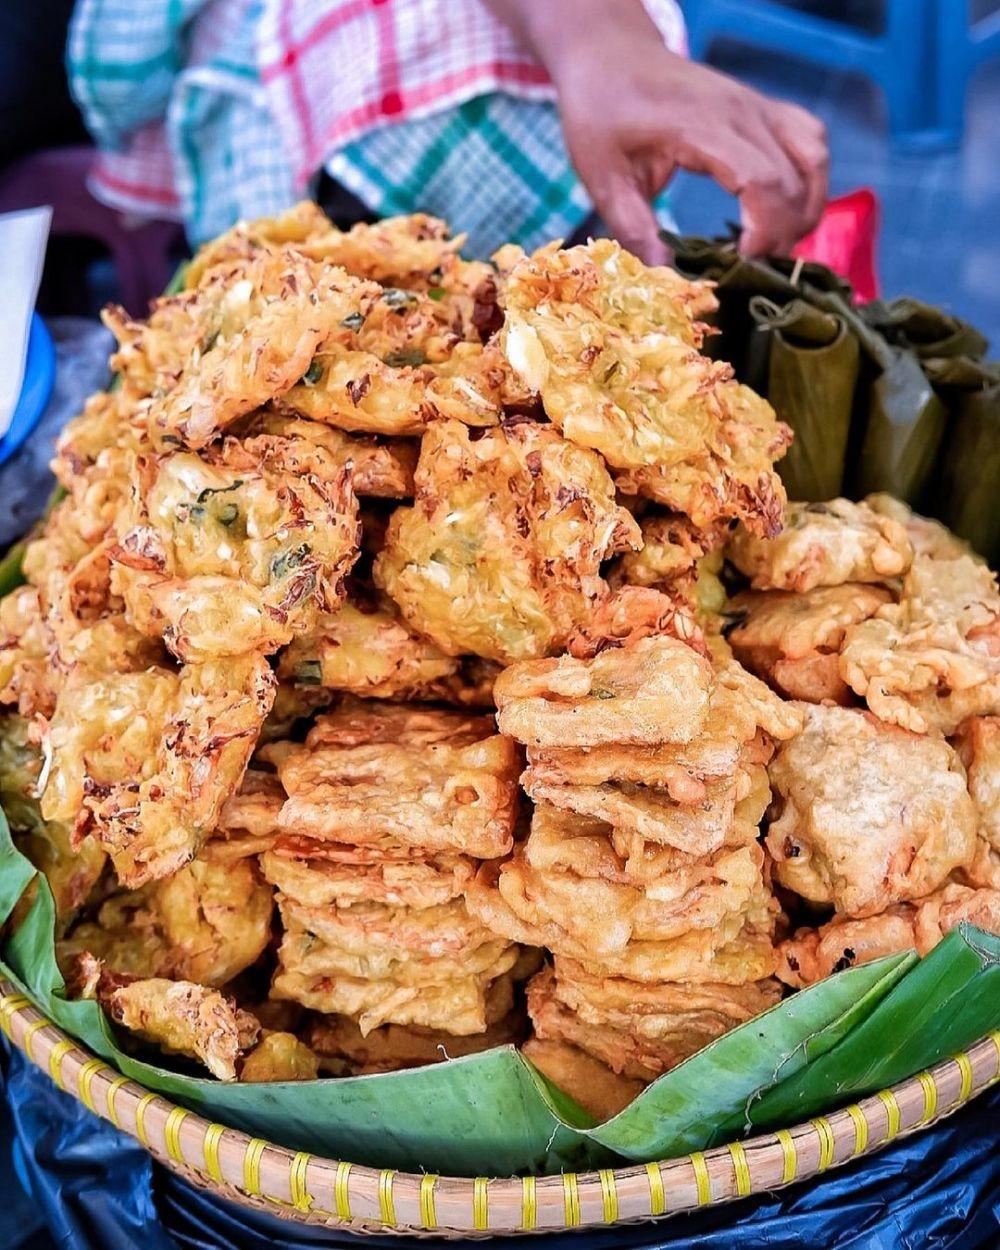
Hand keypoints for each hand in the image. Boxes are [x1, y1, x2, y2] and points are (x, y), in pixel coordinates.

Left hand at [484, 0, 827, 262]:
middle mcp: (742, 112)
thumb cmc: (602, 114)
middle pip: (794, 177)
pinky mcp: (762, 108)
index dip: (764, 231)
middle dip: (784, 233)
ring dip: (806, 206)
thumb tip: (665, 283)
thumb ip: (636, 231)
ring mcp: (757, 106)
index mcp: (703, 127)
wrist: (611, 55)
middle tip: (752, 270)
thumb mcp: (605, 180)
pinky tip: (784, 209)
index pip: (762, 181)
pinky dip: (809, 178)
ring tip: (774, 244)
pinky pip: (809, 140)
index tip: (742, 265)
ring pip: (813, 157)